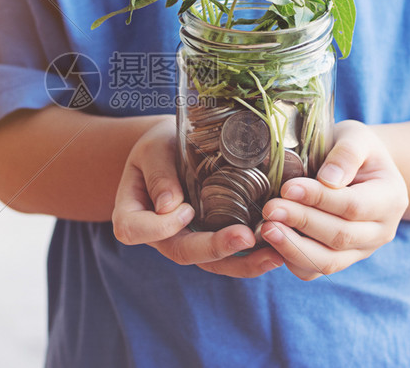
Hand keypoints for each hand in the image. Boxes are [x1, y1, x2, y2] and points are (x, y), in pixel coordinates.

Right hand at [112, 116, 283, 277]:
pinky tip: (277, 251)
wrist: (174, 149)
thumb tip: (169, 205)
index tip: (185, 208)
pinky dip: (253, 256)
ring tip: (273, 255)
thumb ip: (158, 173)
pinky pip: (230, 258)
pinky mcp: (212, 240)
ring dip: (243, 262)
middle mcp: (159, 236)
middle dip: (215, 248)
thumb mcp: (152, 149)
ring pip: (211, 264)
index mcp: (132, 215)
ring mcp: (188, 242)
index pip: (135, 230)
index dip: (160, 226)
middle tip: (244, 237)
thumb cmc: (158, 146)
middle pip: (181, 252)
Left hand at [259, 120, 408, 279]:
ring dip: (293, 247)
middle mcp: (380, 231)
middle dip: (302, 222)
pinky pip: (314, 271)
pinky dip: (290, 260)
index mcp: (390, 199)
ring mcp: (360, 251)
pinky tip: (269, 243)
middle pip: (340, 236)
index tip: (288, 188)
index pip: (354, 206)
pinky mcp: (338, 260)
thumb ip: (347, 154)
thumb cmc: (354, 149)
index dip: (320, 199)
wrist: (356, 167)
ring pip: (328, 262)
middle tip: (270, 209)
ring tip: (265, 230)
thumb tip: (329, 179)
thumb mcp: (356, 138)